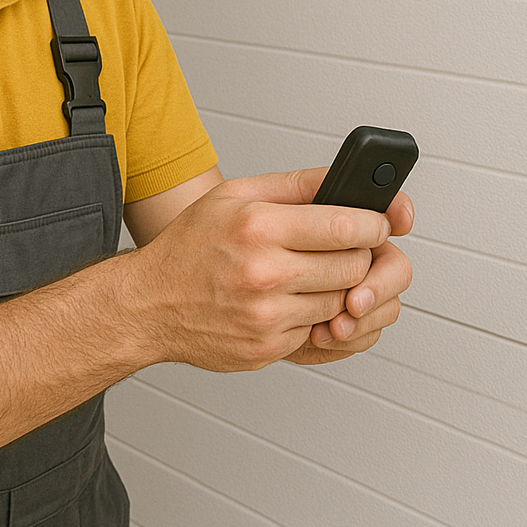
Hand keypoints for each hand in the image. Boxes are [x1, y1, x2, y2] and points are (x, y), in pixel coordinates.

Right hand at [131, 169, 392, 372]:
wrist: (148, 302)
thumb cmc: (191, 244)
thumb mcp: (236, 193)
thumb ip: (297, 184)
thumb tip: (347, 178)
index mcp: (258, 226)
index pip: (346, 226)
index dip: (374, 224)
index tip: (379, 223)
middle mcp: (264, 273)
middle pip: (353, 267)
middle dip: (359, 255)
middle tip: (347, 247)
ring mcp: (266, 316)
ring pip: (341, 303)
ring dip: (338, 288)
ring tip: (315, 271)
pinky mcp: (267, 347)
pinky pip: (317, 331)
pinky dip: (313, 315)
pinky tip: (291, 298)